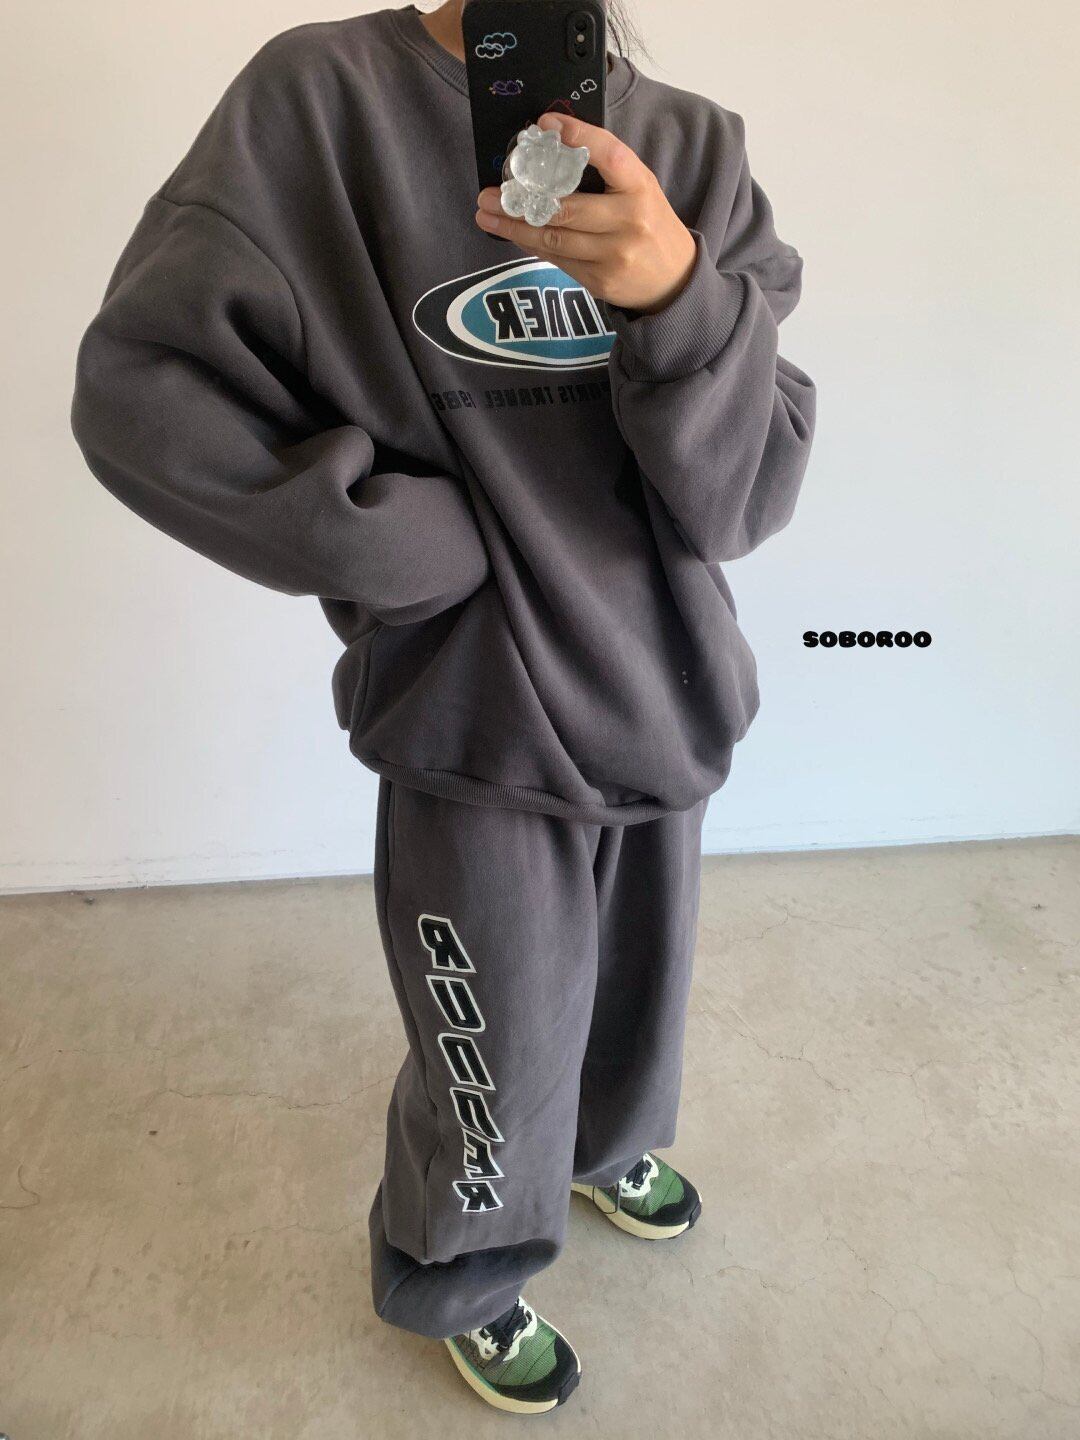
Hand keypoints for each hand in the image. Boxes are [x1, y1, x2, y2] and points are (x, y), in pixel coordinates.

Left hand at [475, 114, 697, 314]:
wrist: (674, 279)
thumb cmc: (649, 223)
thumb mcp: (639, 189)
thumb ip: (606, 171)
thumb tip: (553, 148)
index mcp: (640, 187)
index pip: (610, 155)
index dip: (579, 136)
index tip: (546, 123)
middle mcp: (628, 221)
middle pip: (566, 208)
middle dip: (522, 200)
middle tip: (489, 193)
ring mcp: (614, 255)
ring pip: (554, 239)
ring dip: (515, 227)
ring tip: (487, 216)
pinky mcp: (600, 281)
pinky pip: (558, 260)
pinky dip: (532, 245)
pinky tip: (513, 234)